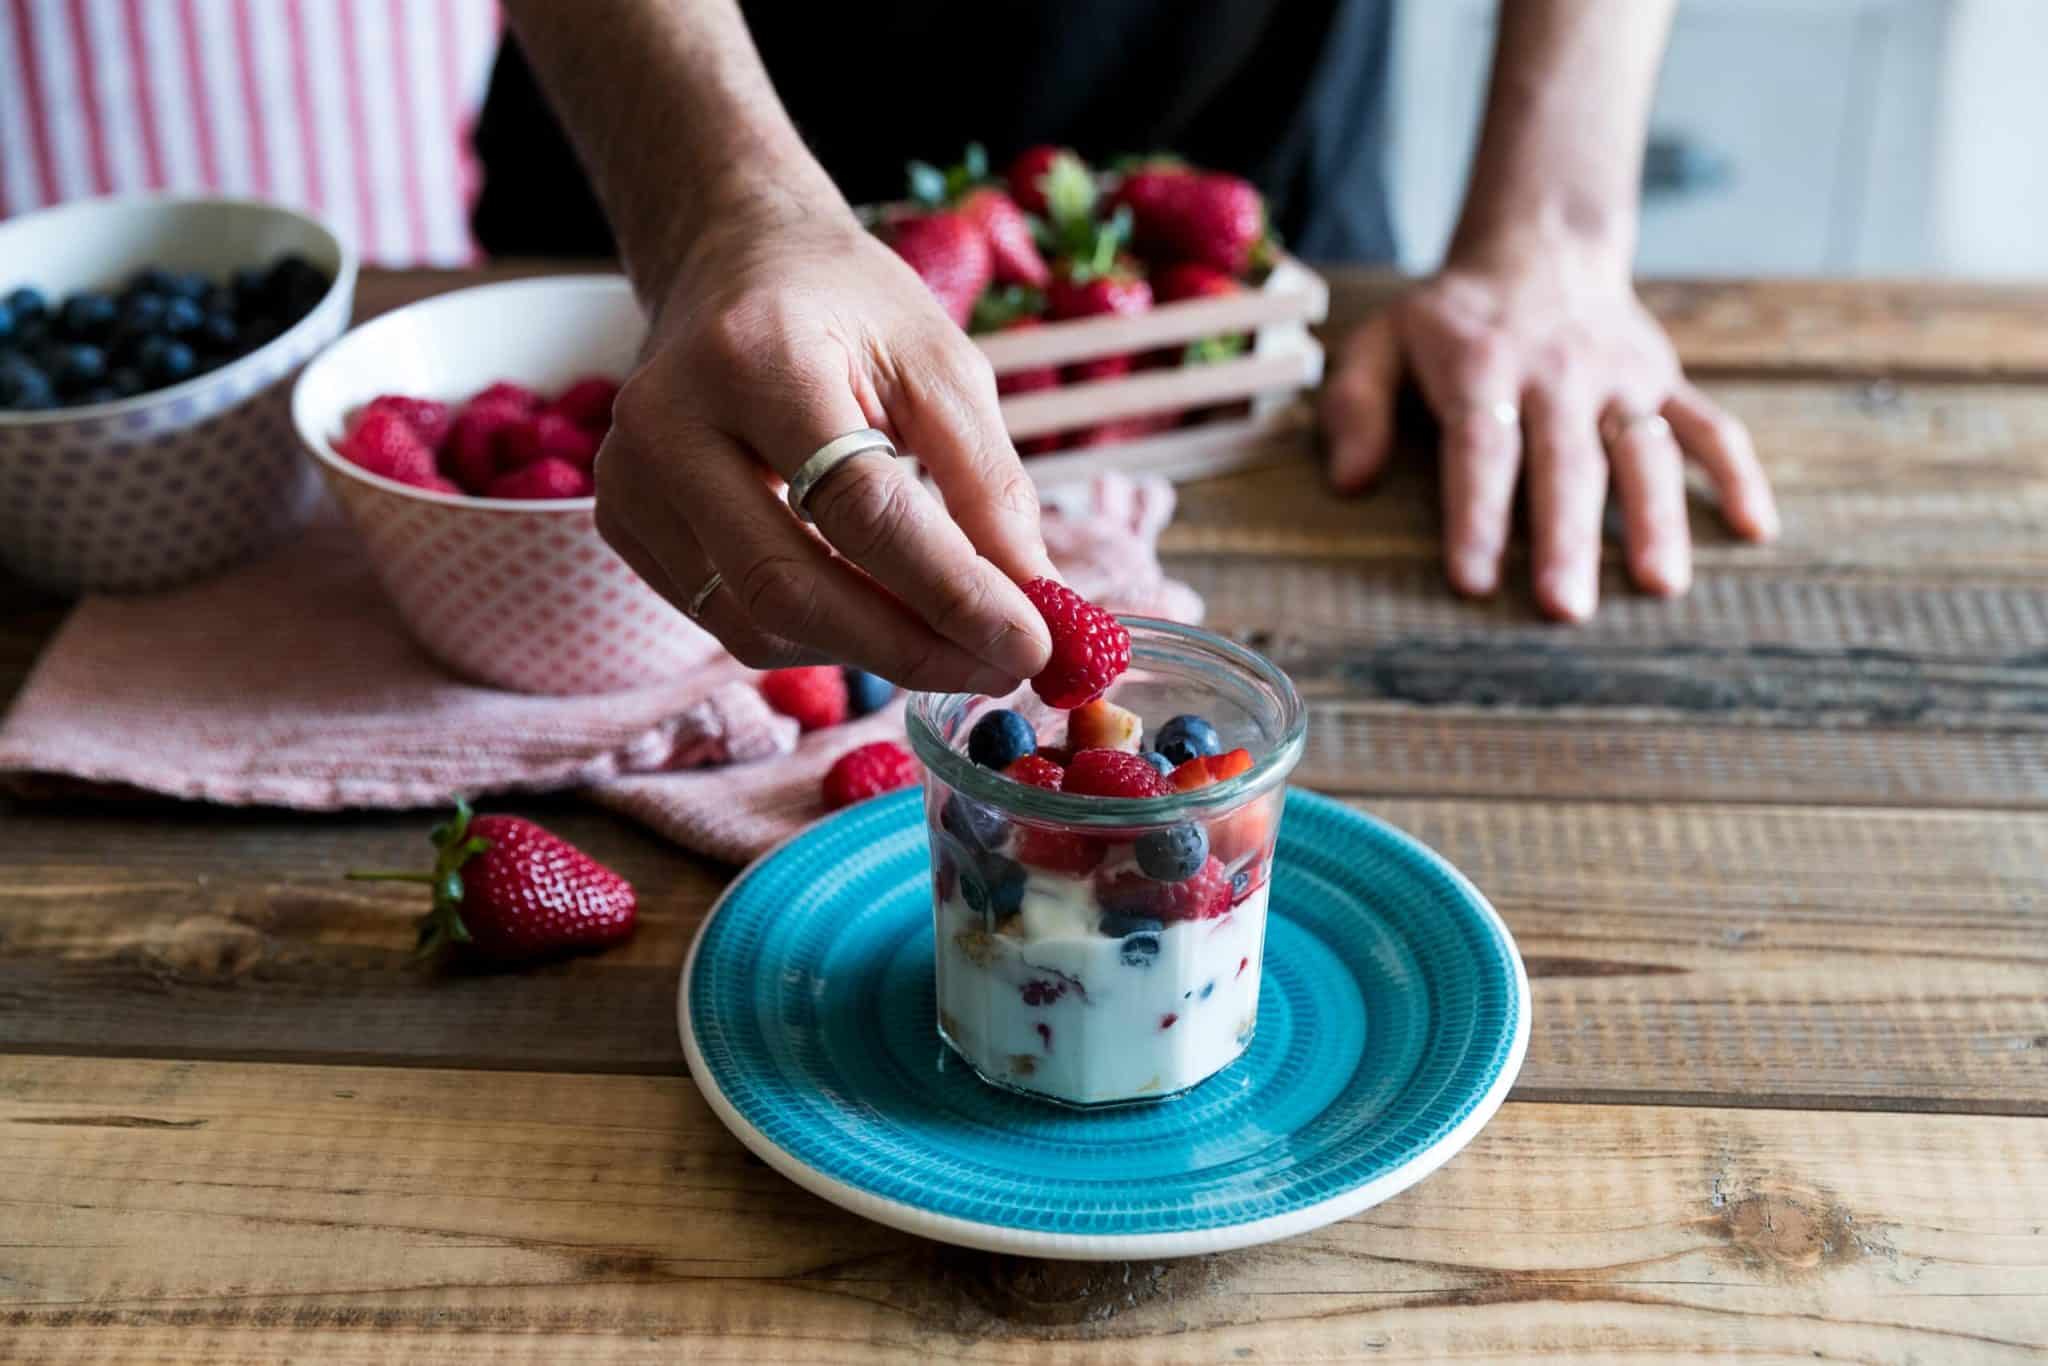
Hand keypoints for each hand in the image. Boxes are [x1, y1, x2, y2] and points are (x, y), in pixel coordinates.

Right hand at [594, 204, 1054, 690]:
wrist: (734, 264)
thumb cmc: (848, 308)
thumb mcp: (942, 365)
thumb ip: (989, 487)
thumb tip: (1034, 609)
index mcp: (755, 356)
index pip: (861, 509)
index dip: (952, 592)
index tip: (1033, 644)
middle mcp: (670, 422)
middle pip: (791, 585)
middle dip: (911, 648)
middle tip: (1002, 670)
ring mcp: (631, 481)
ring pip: (758, 622)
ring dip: (871, 653)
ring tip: (957, 644)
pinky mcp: (625, 526)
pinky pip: (732, 620)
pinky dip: (820, 636)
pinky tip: (881, 614)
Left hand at [1319, 236, 1778, 620]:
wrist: (1540, 248)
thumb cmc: (1450, 322)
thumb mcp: (1382, 342)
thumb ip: (1355, 406)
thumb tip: (1350, 482)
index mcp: (1483, 365)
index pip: (1481, 448)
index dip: (1478, 515)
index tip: (1475, 581)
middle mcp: (1559, 372)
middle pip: (1566, 463)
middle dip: (1568, 538)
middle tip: (1567, 609)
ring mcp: (1621, 378)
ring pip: (1644, 451)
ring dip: (1657, 518)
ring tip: (1661, 586)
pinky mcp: (1666, 381)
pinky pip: (1710, 426)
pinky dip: (1737, 473)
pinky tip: (1755, 529)